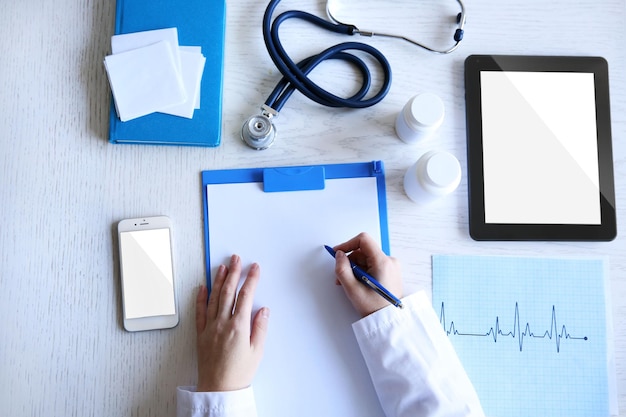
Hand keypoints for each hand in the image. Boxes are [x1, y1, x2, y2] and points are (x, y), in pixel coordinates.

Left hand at [195, 255, 269, 391]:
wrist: (219, 389)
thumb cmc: (239, 373)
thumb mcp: (257, 351)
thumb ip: (260, 328)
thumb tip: (263, 309)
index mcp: (239, 327)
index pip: (246, 296)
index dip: (251, 279)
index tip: (254, 268)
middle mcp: (222, 324)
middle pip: (228, 292)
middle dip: (233, 273)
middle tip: (236, 259)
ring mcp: (210, 328)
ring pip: (214, 298)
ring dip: (218, 280)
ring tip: (222, 267)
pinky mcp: (201, 334)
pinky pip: (199, 312)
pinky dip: (200, 298)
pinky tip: (202, 287)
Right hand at [333, 233, 402, 316]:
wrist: (388, 320)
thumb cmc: (374, 308)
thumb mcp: (353, 289)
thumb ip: (342, 269)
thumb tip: (339, 255)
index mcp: (382, 262)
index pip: (363, 240)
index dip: (347, 244)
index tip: (338, 253)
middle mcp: (389, 261)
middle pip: (363, 251)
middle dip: (350, 262)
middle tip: (342, 278)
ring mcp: (391, 266)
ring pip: (366, 259)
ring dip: (355, 269)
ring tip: (351, 285)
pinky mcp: (390, 271)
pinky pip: (372, 265)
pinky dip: (362, 271)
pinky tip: (359, 284)